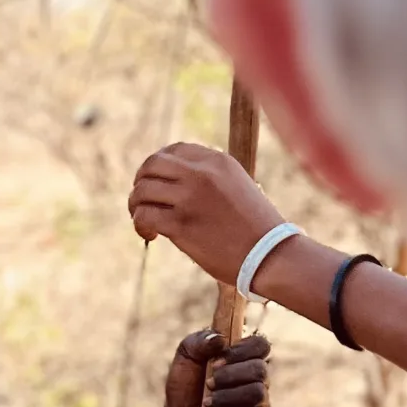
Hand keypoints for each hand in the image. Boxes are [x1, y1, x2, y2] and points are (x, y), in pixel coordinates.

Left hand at [131, 141, 284, 286]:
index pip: (174, 150)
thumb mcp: (238, 186)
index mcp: (218, 161)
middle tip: (143, 200)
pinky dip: (140, 225)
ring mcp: (190, 198)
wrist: (270, 256)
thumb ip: (210, 177)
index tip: (157, 182)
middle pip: (152, 164)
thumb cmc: (256, 227)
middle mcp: (202, 174)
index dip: (158, 165)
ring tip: (143, 219)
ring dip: (136, 205)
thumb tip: (177, 180)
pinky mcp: (181, 224)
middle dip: (141, 180)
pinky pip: (144, 216)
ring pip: (142, 189)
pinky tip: (150, 236)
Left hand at [161, 327, 270, 406]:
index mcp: (244, 357)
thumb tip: (221, 339)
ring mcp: (260, 403)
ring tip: (205, 402)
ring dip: (226, 397)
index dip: (242, 351)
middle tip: (207, 383)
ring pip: (257, 394)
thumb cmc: (186, 384)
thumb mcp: (186, 356)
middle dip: (230, 376)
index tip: (216, 361)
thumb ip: (200, 341)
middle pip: (259, 370)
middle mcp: (257, 378)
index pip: (261, 345)